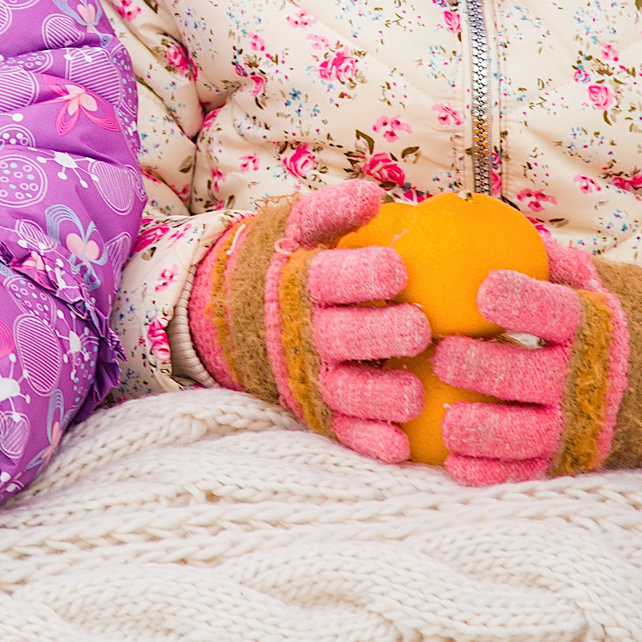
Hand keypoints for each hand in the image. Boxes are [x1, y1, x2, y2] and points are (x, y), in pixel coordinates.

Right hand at [186, 181, 431, 463]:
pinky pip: (340, 429)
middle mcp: (302, 329)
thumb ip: (330, 211)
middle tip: (420, 329)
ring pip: (344, 390)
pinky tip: (400, 446)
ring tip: (414, 393)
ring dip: (379, 394)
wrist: (221, 312)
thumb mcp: (292, 226)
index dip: (364, 275)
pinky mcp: (313, 408)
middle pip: (342, 336)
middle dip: (381, 334)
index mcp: (300, 279)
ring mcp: (307, 373)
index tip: (398, 269)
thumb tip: (372, 195)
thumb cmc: (277, 260)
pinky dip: (367, 440)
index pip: (329, 276)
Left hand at [429, 243, 641, 482]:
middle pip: (523, 375)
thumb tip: (480, 220)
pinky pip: (523, 472)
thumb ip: (545, 257)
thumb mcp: (596, 279)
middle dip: (475, 366)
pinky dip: (486, 471)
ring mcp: (577, 425)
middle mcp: (586, 378)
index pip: (555, 312)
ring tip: (443, 415)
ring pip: (519, 433)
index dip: (517, 302)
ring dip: (474, 427)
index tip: (482, 290)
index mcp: (592, 324)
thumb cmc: (619, 316)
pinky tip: (454, 460)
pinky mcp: (569, 461)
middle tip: (441, 353)